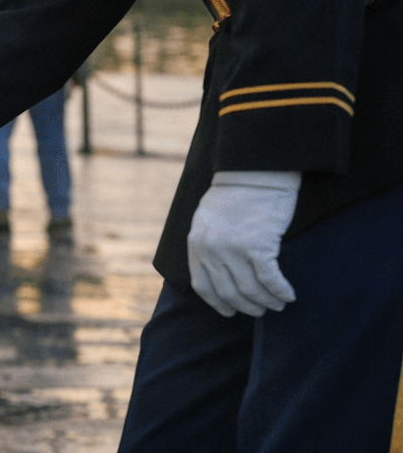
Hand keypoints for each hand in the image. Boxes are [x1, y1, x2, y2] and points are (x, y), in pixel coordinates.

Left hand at [187, 171, 299, 316]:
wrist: (253, 172)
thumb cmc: (235, 195)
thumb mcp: (208, 219)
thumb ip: (207, 244)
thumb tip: (215, 271)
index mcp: (196, 243)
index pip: (202, 285)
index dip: (218, 302)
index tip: (231, 311)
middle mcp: (211, 249)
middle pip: (228, 292)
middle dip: (247, 306)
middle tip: (262, 310)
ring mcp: (232, 248)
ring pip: (251, 290)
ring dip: (266, 302)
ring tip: (278, 304)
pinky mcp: (257, 245)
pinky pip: (270, 280)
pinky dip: (280, 291)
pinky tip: (288, 295)